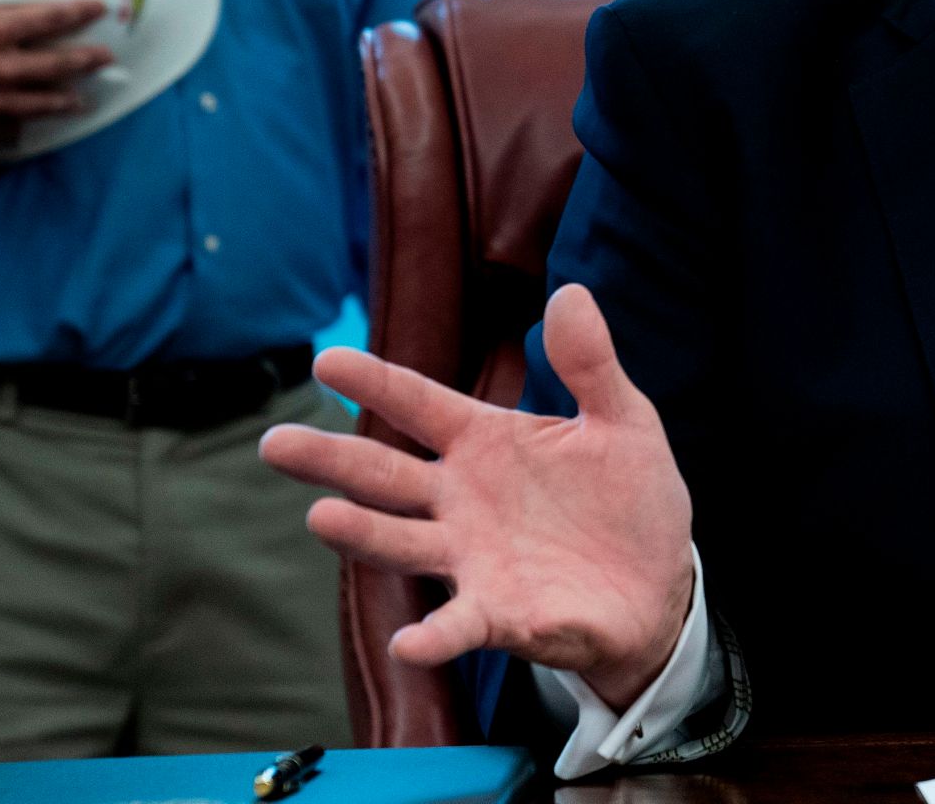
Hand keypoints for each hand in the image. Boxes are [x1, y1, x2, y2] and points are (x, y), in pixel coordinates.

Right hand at [0, 0, 111, 136]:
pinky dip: (22, 124)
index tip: (100, 8)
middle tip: (106, 57)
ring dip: (65, 99)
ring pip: (40, 101)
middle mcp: (0, 66)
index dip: (80, 12)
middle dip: (87, 60)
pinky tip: (31, 122)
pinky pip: (8, 126)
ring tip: (80, 99)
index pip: (51, 18)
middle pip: (59, 64)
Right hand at [260, 284, 696, 707]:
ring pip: (400, 542)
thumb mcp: (623, 422)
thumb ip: (590, 365)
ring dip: (362, 533)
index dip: (375, 382)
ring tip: (321, 519)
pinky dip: (432, 635)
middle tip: (274, 443)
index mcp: (485, 442)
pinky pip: (455, 624)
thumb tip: (570, 292)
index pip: (418, 404)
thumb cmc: (629, 499)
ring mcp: (471, 558)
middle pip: (383, 473)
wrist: (660, 584)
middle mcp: (461, 499)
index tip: (325, 359)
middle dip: (329, 459)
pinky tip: (411, 642)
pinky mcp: (497, 613)